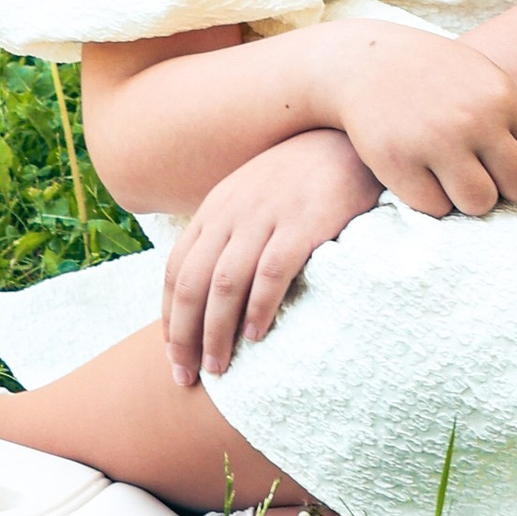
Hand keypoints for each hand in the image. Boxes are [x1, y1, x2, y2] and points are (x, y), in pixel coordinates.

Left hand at [162, 129, 379, 388]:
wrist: (346, 138)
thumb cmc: (301, 177)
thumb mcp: (252, 195)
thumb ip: (229, 232)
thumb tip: (210, 287)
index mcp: (214, 208)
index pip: (175, 270)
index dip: (169, 318)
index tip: (173, 356)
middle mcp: (231, 213)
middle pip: (192, 283)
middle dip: (184, 336)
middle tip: (187, 376)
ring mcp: (265, 217)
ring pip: (225, 284)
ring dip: (216, 332)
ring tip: (219, 369)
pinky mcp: (302, 224)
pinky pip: (271, 272)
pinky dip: (259, 307)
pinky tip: (256, 335)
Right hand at [325, 16, 516, 220]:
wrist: (363, 63)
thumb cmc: (435, 73)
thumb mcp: (485, 76)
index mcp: (502, 95)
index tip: (495, 152)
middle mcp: (474, 119)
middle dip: (505, 189)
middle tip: (482, 177)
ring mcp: (435, 142)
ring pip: (479, 204)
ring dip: (468, 199)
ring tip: (453, 179)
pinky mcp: (398, 163)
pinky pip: (434, 208)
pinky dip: (430, 200)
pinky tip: (421, 176)